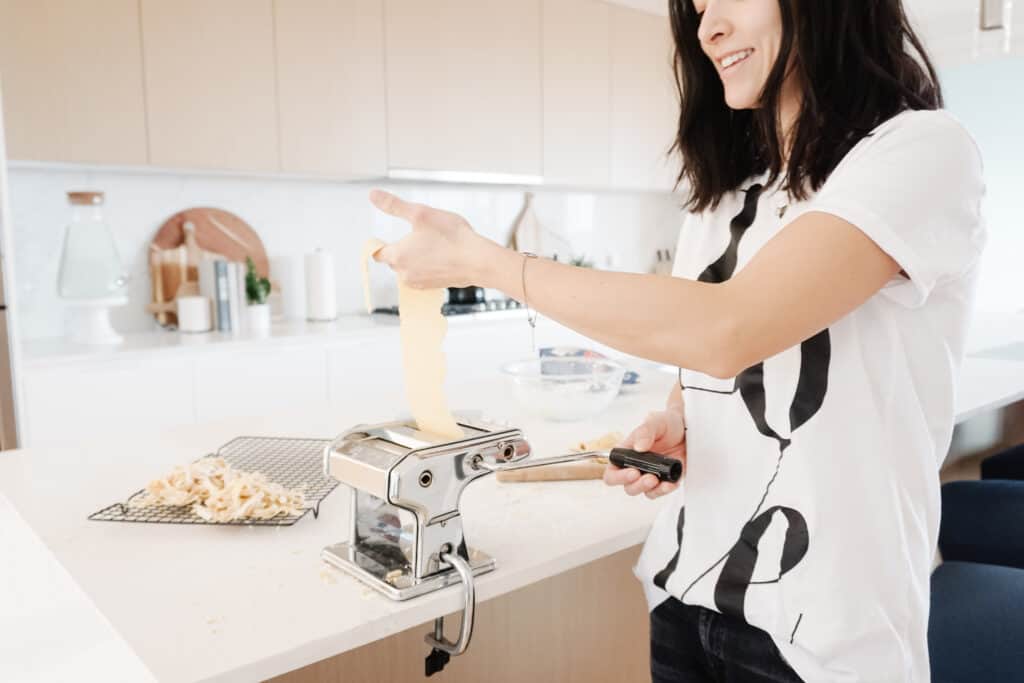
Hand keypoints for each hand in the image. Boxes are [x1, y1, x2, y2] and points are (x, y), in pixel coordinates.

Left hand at [368, 189, 498, 288]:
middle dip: (403, 246)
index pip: (377, 252)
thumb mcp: (420, 214)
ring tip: (434, 245)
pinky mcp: (431, 288)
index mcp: (398, 256)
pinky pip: (421, 275)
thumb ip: (394, 205)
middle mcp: (404, 274)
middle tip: (422, 234)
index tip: (391, 234)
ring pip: (408, 267)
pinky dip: (427, 266)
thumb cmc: (452, 237)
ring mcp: (418, 283)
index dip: (380, 242)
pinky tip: (441, 256)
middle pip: (394, 259)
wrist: (478, 261)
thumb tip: (374, 195)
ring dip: (415, 257)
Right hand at [603, 408, 685, 498]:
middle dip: (636, 485)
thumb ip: (645, 432)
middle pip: (627, 486)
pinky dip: (665, 490)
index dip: (618, 477)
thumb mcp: (656, 422)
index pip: (613, 471)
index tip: (632, 472)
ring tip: (657, 480)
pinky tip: (670, 483)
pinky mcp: (664, 480)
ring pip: (643, 491)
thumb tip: (639, 446)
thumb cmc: (667, 424)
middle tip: (648, 477)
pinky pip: (660, 491)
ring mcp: (650, 475)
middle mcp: (636, 466)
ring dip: (650, 489)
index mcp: (627, 453)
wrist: (688, 430)